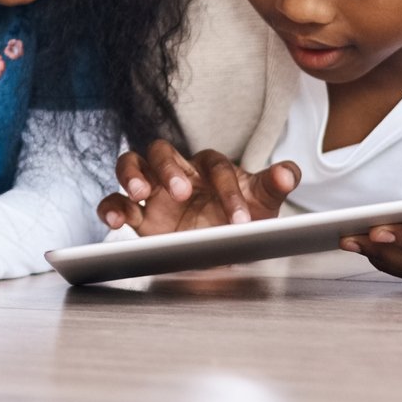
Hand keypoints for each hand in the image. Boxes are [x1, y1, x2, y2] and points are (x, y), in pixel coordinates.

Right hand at [96, 140, 300, 235]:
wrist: (222, 250)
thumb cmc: (239, 217)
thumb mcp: (261, 205)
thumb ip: (274, 185)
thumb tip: (289, 173)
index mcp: (209, 167)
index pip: (215, 166)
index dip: (228, 191)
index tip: (239, 221)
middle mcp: (178, 173)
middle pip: (162, 151)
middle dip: (170, 170)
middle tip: (181, 192)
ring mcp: (154, 191)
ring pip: (132, 164)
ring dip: (133, 174)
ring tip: (139, 192)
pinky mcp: (138, 214)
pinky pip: (115, 200)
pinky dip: (112, 206)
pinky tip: (116, 219)